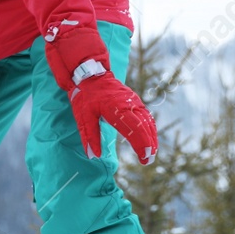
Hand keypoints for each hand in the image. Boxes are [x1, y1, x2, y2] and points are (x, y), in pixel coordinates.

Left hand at [42, 22, 156, 163]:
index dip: (140, 144)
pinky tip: (151, 137)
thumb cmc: (86, 96)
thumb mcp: (83, 116)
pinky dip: (150, 127)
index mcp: (115, 108)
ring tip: (152, 152)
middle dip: (148, 143)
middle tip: (149, 160)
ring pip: (147, 120)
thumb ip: (89, 136)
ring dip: (151, 136)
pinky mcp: (134, 100)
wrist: (91, 73)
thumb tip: (94, 156)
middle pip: (144, 126)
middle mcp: (128, 104)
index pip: (133, 129)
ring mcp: (133, 101)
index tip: (144, 157)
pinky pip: (146, 115)